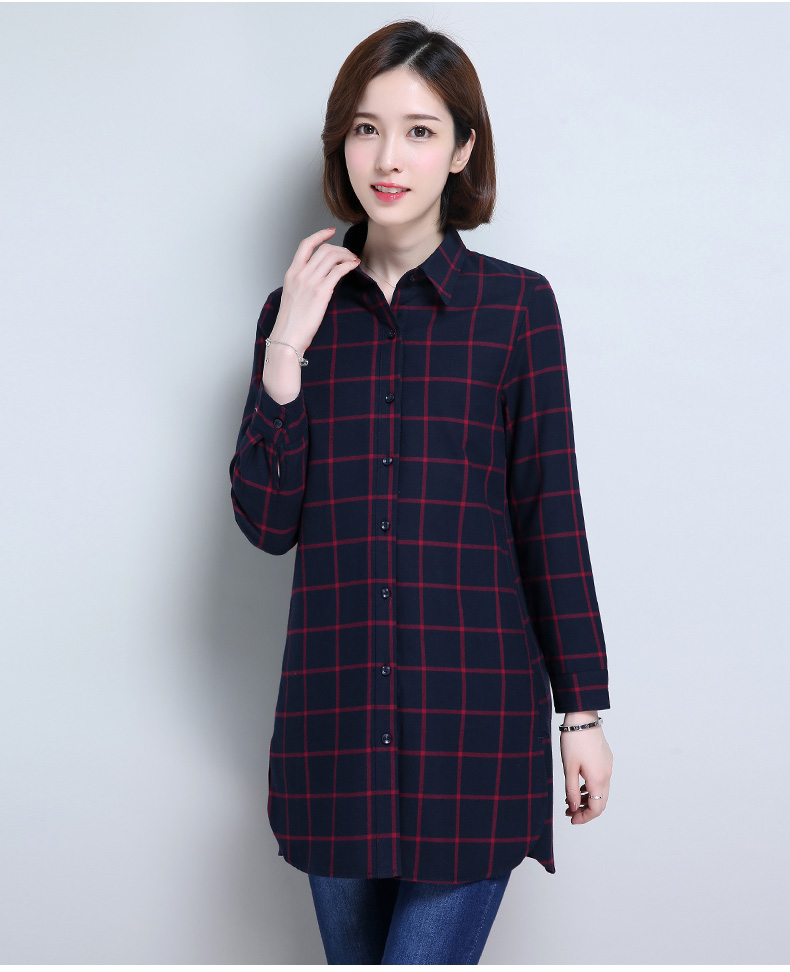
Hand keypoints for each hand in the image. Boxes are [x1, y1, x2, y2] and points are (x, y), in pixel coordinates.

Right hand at [272, 227, 359, 348]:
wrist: (287, 336)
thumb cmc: (291, 322)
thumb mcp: (293, 296)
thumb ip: (303, 283)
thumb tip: (318, 278)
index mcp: (291, 273)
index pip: (305, 245)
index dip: (320, 235)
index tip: (330, 232)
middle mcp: (300, 274)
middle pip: (323, 249)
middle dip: (340, 248)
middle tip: (349, 255)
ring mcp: (310, 282)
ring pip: (332, 257)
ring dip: (346, 256)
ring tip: (353, 261)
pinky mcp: (321, 292)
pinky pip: (338, 271)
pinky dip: (349, 265)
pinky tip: (354, 267)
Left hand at [560, 723, 612, 824]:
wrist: (583, 718)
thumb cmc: (574, 741)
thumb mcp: (569, 768)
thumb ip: (572, 790)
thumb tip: (573, 807)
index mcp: (598, 779)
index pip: (596, 808)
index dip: (584, 817)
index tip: (572, 819)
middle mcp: (607, 775)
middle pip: (600, 802)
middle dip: (585, 810)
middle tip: (569, 811)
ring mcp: (608, 767)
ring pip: (601, 791)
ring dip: (588, 798)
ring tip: (570, 799)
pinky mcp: (606, 759)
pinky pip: (602, 780)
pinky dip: (591, 787)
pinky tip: (579, 785)